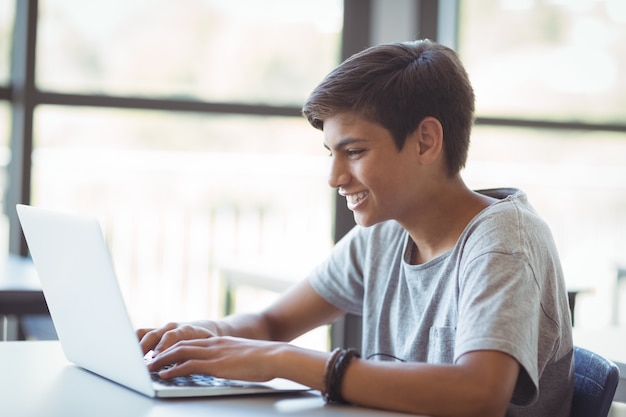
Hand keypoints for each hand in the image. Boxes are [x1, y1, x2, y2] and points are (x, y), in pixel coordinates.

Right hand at [137, 321, 217, 355]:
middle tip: (138, 361)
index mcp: (186, 330)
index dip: (163, 346)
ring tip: (129, 358)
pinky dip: (134, 342)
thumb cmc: (207, 340)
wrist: (206, 328)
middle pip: (154, 334)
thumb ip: (192, 355)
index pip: (173, 336)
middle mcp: (172, 327)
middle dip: (145, 348)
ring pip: (145, 333)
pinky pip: (141, 334)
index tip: (156, 357)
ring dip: (136, 345)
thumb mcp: (205, 347)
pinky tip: (129, 354)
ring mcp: (162, 329)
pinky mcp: (156, 332)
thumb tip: (178, 367)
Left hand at [147, 336, 283, 382]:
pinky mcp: (216, 365)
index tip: (162, 353)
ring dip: (162, 360)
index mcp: (220, 341)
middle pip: (180, 344)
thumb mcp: (244, 355)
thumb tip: (231, 366)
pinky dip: (173, 370)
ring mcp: (214, 353)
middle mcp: (214, 344)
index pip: (191, 341)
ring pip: (180, 353)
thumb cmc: (265, 359)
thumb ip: (233, 358)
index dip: (174, 347)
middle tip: (148, 359)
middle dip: (162, 352)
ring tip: (149, 367)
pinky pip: (188, 366)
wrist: (276, 356)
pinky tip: (164, 375)